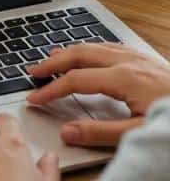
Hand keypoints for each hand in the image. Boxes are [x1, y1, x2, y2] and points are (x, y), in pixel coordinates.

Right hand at [27, 43, 169, 146]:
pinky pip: (111, 46)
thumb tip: (66, 131)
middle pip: (79, 54)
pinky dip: (91, 49)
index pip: (75, 81)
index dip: (50, 90)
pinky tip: (89, 54)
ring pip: (94, 46)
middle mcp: (129, 62)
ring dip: (69, 51)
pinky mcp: (149, 60)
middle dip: (52, 62)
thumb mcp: (140, 135)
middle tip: (32, 71)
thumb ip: (100, 134)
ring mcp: (140, 58)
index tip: (34, 99)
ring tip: (52, 58)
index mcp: (124, 78)